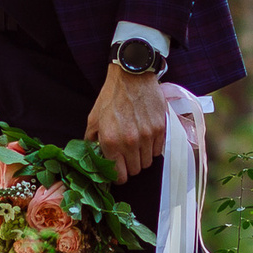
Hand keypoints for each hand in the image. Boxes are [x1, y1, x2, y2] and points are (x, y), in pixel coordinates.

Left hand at [84, 64, 165, 183]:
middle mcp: (130, 142)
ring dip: (142, 157)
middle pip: (136, 170)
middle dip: (130, 166)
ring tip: (136, 145)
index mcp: (111, 141)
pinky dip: (153, 148)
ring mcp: (147, 136)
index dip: (119, 176)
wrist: (132, 76)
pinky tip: (146, 137)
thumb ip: (92, 140)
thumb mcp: (94, 118)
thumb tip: (93, 156)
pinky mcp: (161, 129)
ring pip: (148, 162)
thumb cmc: (111, 96)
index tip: (119, 170)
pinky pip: (158, 150)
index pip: (120, 175)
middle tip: (126, 155)